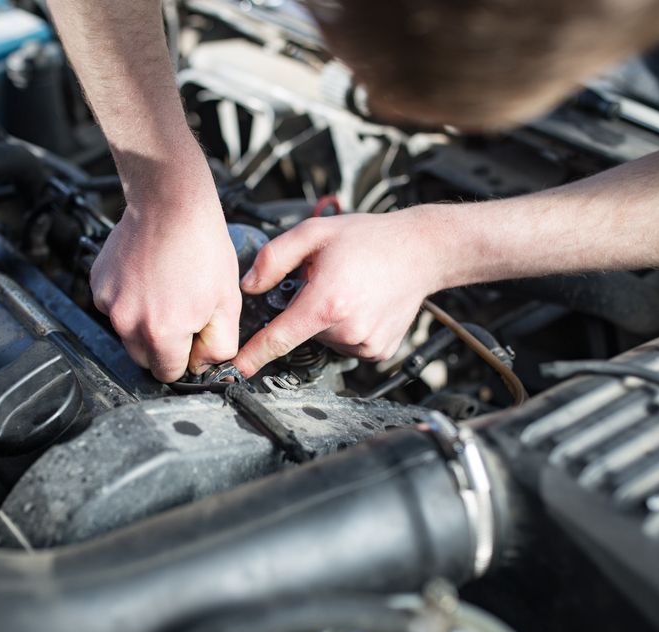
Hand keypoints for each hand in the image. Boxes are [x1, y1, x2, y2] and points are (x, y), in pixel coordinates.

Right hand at [91, 190, 241, 382]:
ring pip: (127, 333)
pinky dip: (129, 300)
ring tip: (165, 290)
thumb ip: (219, 346)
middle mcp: (128, 323)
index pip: (167, 374)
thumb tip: (204, 366)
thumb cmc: (201, 246)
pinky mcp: (98, 285)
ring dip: (143, 322)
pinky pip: (114, 308)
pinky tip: (147, 278)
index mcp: (162, 333)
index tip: (191, 341)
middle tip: (181, 312)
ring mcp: (109, 303)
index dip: (184, 360)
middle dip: (162, 345)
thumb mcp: (227, 302)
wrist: (170, 203)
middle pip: (143, 358)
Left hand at [232, 209, 446, 376]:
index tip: (235, 371)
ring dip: (328, 321)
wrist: (422, 250)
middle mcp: (347, 329)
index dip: (253, 356)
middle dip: (306, 310)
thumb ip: (273, 258)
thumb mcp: (314, 233)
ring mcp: (365, 344)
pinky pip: (348, 345)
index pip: (278, 338)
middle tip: (328, 283)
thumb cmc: (371, 239)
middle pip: (303, 332)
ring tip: (349, 291)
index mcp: (327, 302)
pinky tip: (362, 305)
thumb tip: (250, 285)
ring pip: (325, 340)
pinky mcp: (378, 351)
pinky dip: (348, 329)